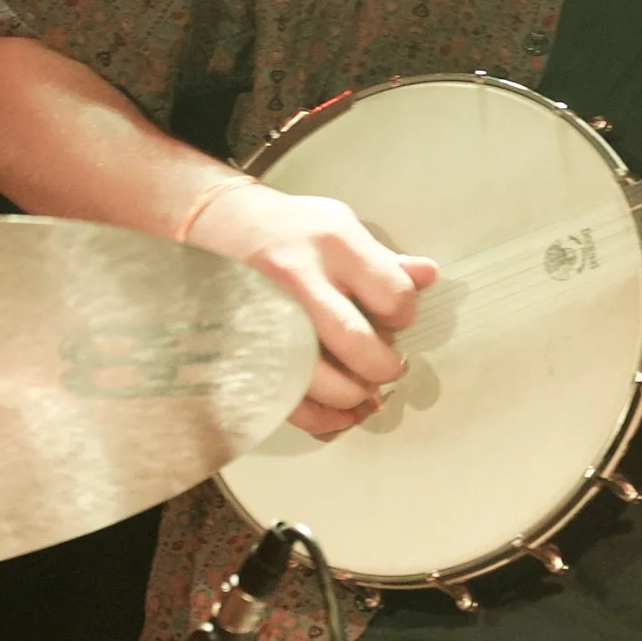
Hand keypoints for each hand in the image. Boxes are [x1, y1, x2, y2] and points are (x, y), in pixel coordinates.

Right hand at [182, 176, 436, 439]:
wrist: (213, 223)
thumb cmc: (287, 228)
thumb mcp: (339, 225)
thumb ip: (384, 259)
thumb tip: (429, 276)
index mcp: (333, 244)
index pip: (392, 296)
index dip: (404, 315)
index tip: (396, 319)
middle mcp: (299, 279)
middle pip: (356, 344)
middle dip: (383, 367)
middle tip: (388, 368)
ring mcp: (267, 316)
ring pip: (318, 379)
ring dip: (351, 396)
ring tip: (362, 391)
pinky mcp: (245, 345)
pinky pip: (286, 398)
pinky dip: (319, 417)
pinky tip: (338, 414)